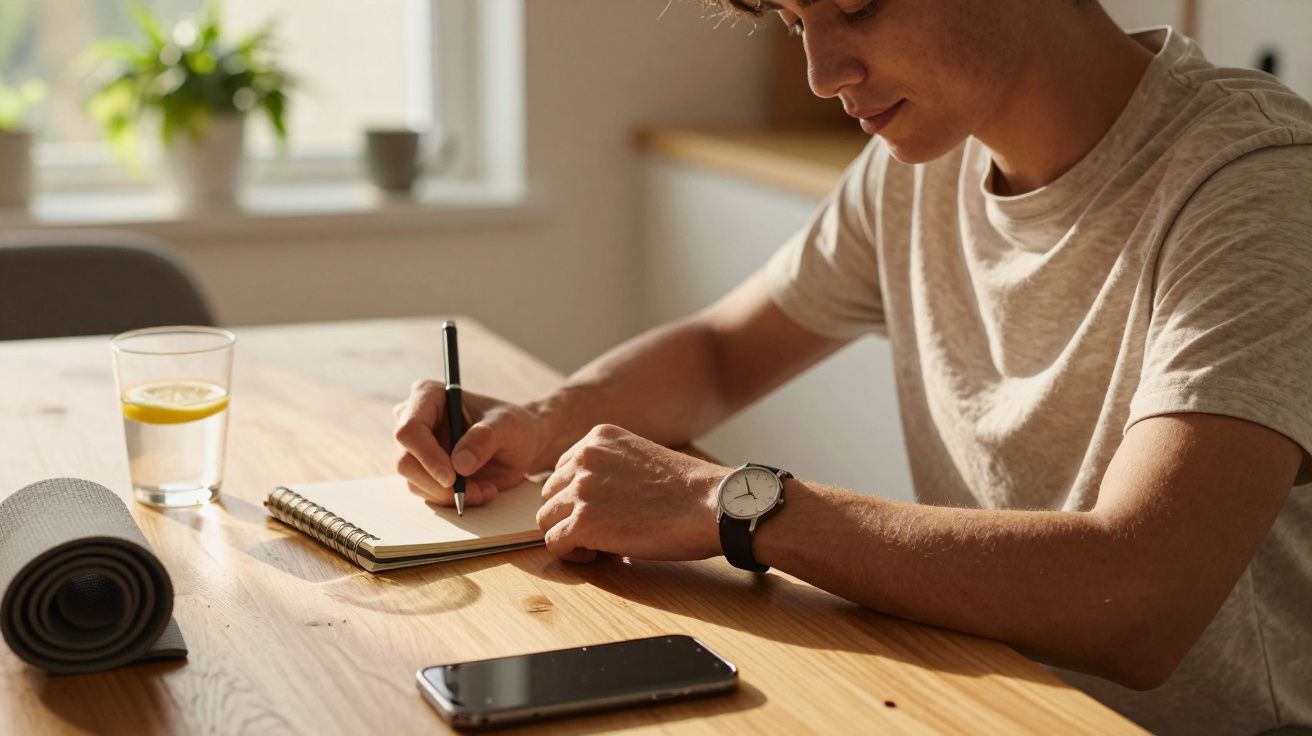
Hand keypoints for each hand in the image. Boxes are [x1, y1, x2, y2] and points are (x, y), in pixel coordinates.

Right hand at [393, 379, 549, 507]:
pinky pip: (428, 494)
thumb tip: (459, 464)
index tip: (451, 477)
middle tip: (474, 491)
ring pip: (415, 482)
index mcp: (429, 396)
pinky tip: (481, 491)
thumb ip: (485, 438)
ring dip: (450, 494)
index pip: (410, 429)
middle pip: (405, 460)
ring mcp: (417, 449)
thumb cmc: (514, 425)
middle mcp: (415, 420)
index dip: (426, 456)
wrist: (521, 446)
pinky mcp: (424, 472)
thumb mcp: (508, 426)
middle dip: (439, 483)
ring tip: (486, 489)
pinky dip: (454, 499)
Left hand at [536, 424, 727, 562]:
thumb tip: (592, 499)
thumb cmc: (689, 489)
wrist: (712, 505)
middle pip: (550, 494)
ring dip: (568, 534)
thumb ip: (611, 468)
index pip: (562, 470)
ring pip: (546, 519)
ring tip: (597, 544)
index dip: (577, 496)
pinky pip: (554, 543)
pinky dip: (571, 554)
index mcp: (598, 437)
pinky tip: (597, 554)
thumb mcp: (642, 458)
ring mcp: (581, 490)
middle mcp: (583, 458)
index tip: (601, 510)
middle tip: (600, 530)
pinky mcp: (583, 523)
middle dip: (569, 514)